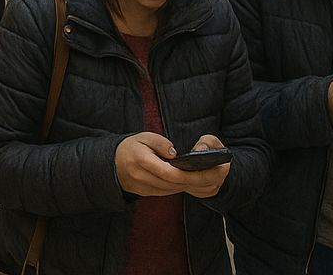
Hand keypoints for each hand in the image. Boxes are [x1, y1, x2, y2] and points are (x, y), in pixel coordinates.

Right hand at [114, 132, 229, 198]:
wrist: (111, 165)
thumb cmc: (129, 148)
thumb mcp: (143, 137)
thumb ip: (160, 143)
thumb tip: (176, 154)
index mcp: (141, 161)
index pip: (169, 172)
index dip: (190, 173)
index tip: (208, 169)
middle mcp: (143, 178)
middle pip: (177, 183)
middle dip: (200, 179)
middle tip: (221, 172)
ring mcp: (145, 189)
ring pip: (175, 189)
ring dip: (195, 184)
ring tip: (214, 175)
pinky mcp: (148, 194)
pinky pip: (170, 192)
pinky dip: (184, 186)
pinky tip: (196, 180)